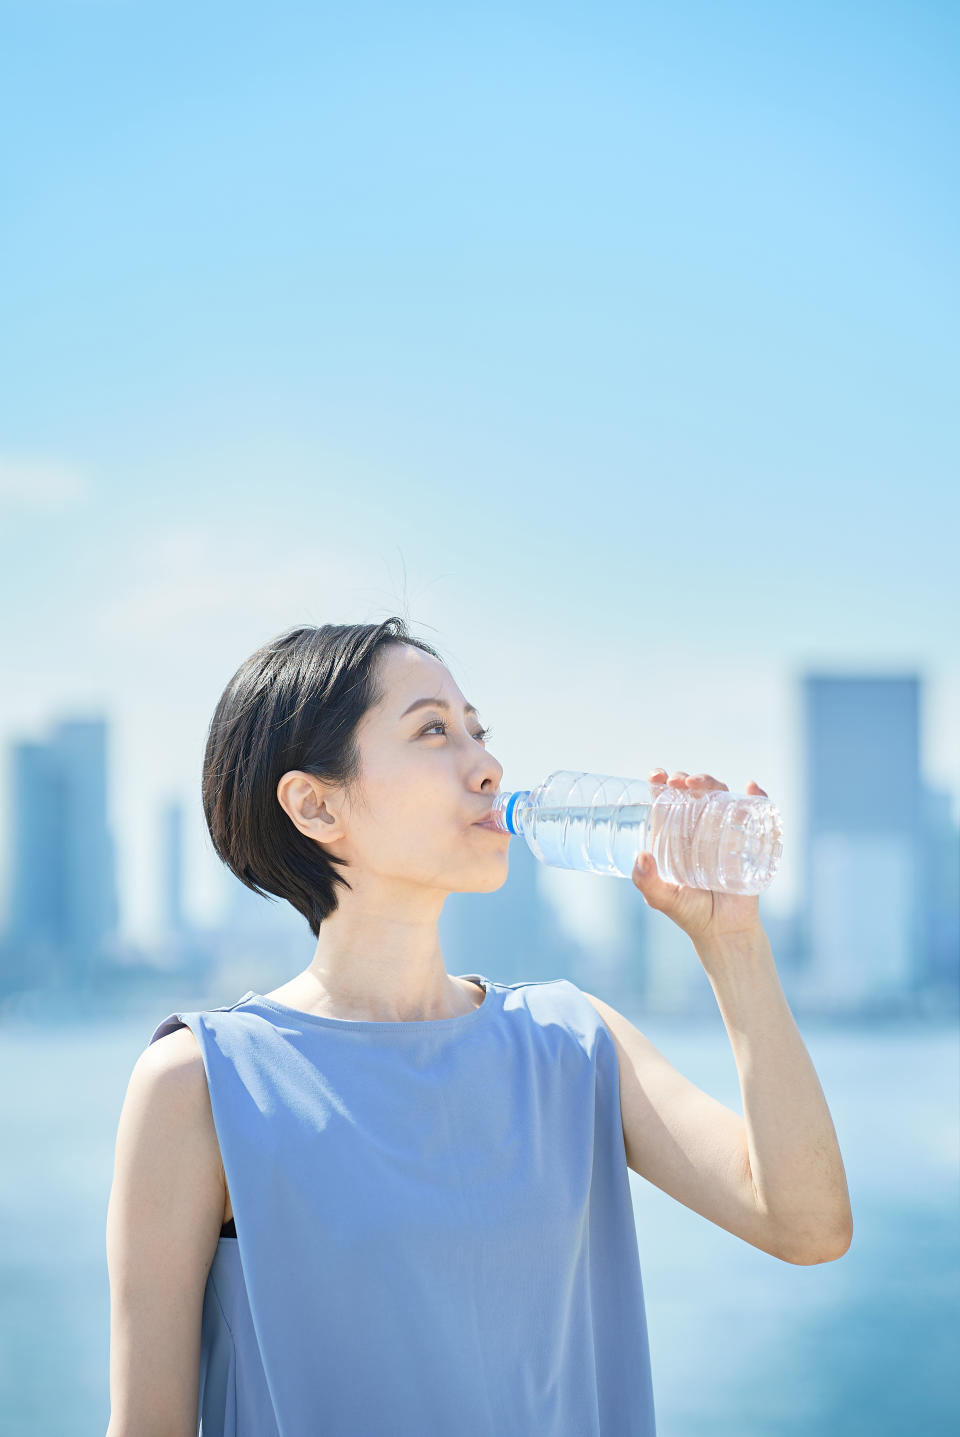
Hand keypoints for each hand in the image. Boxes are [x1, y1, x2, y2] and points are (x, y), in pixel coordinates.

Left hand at [632, 769, 768, 944]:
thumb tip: (642, 856)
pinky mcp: (748, 841)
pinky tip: (752, 788)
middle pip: (693, 792)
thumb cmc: (690, 913)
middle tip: (682, 784)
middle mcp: (697, 829)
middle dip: (687, 779)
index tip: (657, 776)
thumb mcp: (662, 898)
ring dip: (713, 782)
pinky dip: (757, 796)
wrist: (725, 930)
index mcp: (673, 836)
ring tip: (704, 785)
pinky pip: (755, 813)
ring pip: (720, 796)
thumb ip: (647, 882)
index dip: (661, 783)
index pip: (666, 800)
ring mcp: (723, 832)